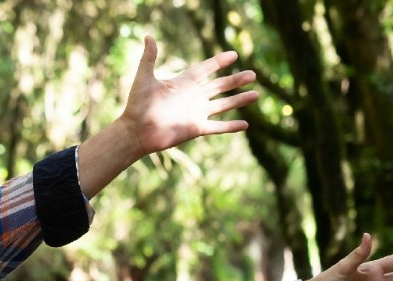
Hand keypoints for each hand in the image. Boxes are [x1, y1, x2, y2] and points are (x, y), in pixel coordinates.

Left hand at [119, 35, 258, 155]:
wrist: (135, 131)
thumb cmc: (137, 105)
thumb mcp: (144, 78)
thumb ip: (149, 58)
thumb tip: (148, 36)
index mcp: (183, 83)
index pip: (205, 69)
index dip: (218, 62)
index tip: (234, 54)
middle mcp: (192, 97)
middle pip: (219, 86)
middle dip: (236, 80)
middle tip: (253, 74)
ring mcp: (196, 113)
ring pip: (223, 105)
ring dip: (239, 100)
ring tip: (256, 94)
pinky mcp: (196, 128)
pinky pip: (217, 127)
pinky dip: (231, 126)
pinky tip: (246, 124)